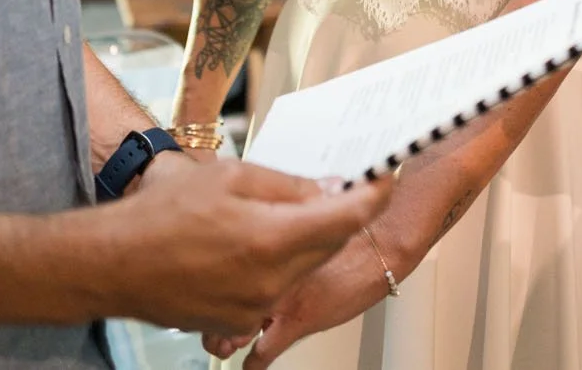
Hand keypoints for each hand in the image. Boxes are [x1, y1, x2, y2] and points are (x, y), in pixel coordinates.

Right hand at [89, 161, 389, 336]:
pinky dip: (275, 264)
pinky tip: (248, 243)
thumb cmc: (163, 213)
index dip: (373, 196)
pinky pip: (274, 289)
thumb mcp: (230, 178)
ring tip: (275, 212)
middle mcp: (270, 282)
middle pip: (328, 245)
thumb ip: (288, 186)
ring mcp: (254, 308)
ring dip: (303, 240)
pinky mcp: (238, 322)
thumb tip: (331, 189)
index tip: (386, 178)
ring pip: (302, 268)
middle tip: (337, 185)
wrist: (112, 264)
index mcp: (272, 239)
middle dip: (336, 215)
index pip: (346, 219)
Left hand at [202, 228, 394, 366]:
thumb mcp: (300, 225)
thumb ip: (275, 238)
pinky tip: (250, 366)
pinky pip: (264, 351)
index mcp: (264, 240)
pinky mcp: (297, 321)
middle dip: (210, 315)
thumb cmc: (347, 228)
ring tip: (222, 346)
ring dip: (226, 340)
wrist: (380, 241)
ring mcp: (279, 295)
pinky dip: (254, 363)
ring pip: (235, 326)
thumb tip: (259, 242)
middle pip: (221, 295)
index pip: (222, 264)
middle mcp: (264, 266)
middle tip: (207, 324)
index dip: (209, 283)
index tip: (202, 291)